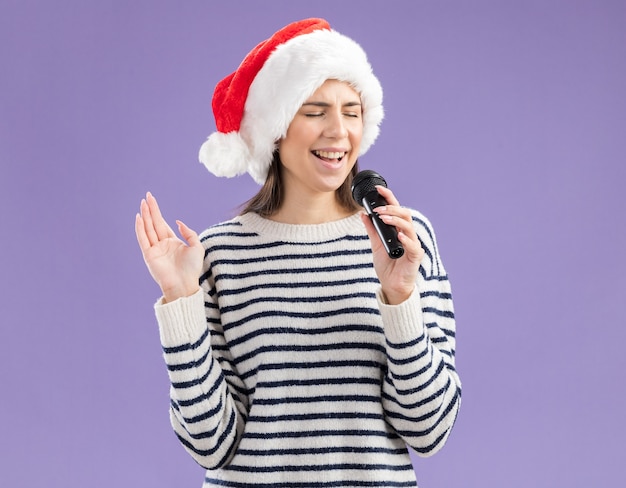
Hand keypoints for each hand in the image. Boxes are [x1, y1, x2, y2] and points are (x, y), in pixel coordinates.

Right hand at [135, 192, 203, 302]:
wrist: (184, 284)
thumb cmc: (192, 269)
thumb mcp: (196, 247)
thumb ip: (188, 233)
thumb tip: (177, 222)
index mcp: (172, 242)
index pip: (162, 224)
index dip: (157, 212)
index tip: (152, 199)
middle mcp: (162, 245)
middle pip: (154, 223)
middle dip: (150, 210)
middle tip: (147, 196)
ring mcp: (154, 249)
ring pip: (148, 229)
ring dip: (145, 216)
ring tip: (142, 203)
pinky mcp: (149, 255)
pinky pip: (143, 239)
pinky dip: (140, 228)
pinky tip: (138, 218)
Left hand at [360, 186, 424, 304]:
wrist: (391, 285)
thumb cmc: (387, 266)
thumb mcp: (375, 245)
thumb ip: (372, 230)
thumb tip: (363, 214)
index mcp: (399, 230)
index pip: (396, 209)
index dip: (389, 198)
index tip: (379, 189)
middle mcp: (407, 234)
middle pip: (405, 214)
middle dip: (392, 208)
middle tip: (379, 209)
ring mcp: (413, 244)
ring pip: (409, 227)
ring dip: (395, 220)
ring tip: (383, 218)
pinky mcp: (416, 256)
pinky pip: (413, 245)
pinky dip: (406, 239)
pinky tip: (398, 236)